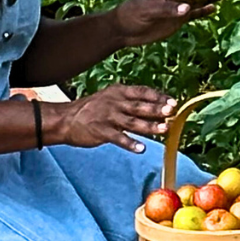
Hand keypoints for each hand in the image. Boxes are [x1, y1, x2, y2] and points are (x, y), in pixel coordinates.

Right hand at [54, 84, 173, 153]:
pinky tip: (141, 148)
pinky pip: (118, 138)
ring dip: (149, 126)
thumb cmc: (92, 109)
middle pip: (139, 106)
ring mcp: (107, 117)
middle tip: (171, 112)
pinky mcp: (100, 131)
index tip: (173, 101)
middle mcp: (114, 102)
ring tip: (164, 129)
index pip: (142, 92)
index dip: (158, 96)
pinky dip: (130, 143)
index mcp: (118, 92)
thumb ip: (131, 102)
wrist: (66, 119)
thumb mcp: (110, 98)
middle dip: (156, 109)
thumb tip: (157, 108)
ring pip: (132, 122)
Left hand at [113, 0, 239, 47]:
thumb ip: (168, 10)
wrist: (123, 29)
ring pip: (202, 1)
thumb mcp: (147, 11)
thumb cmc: (131, 14)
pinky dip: (205, 12)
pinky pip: (195, 14)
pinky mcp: (177, 19)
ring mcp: (179, 8)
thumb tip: (187, 9)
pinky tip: (215, 10)